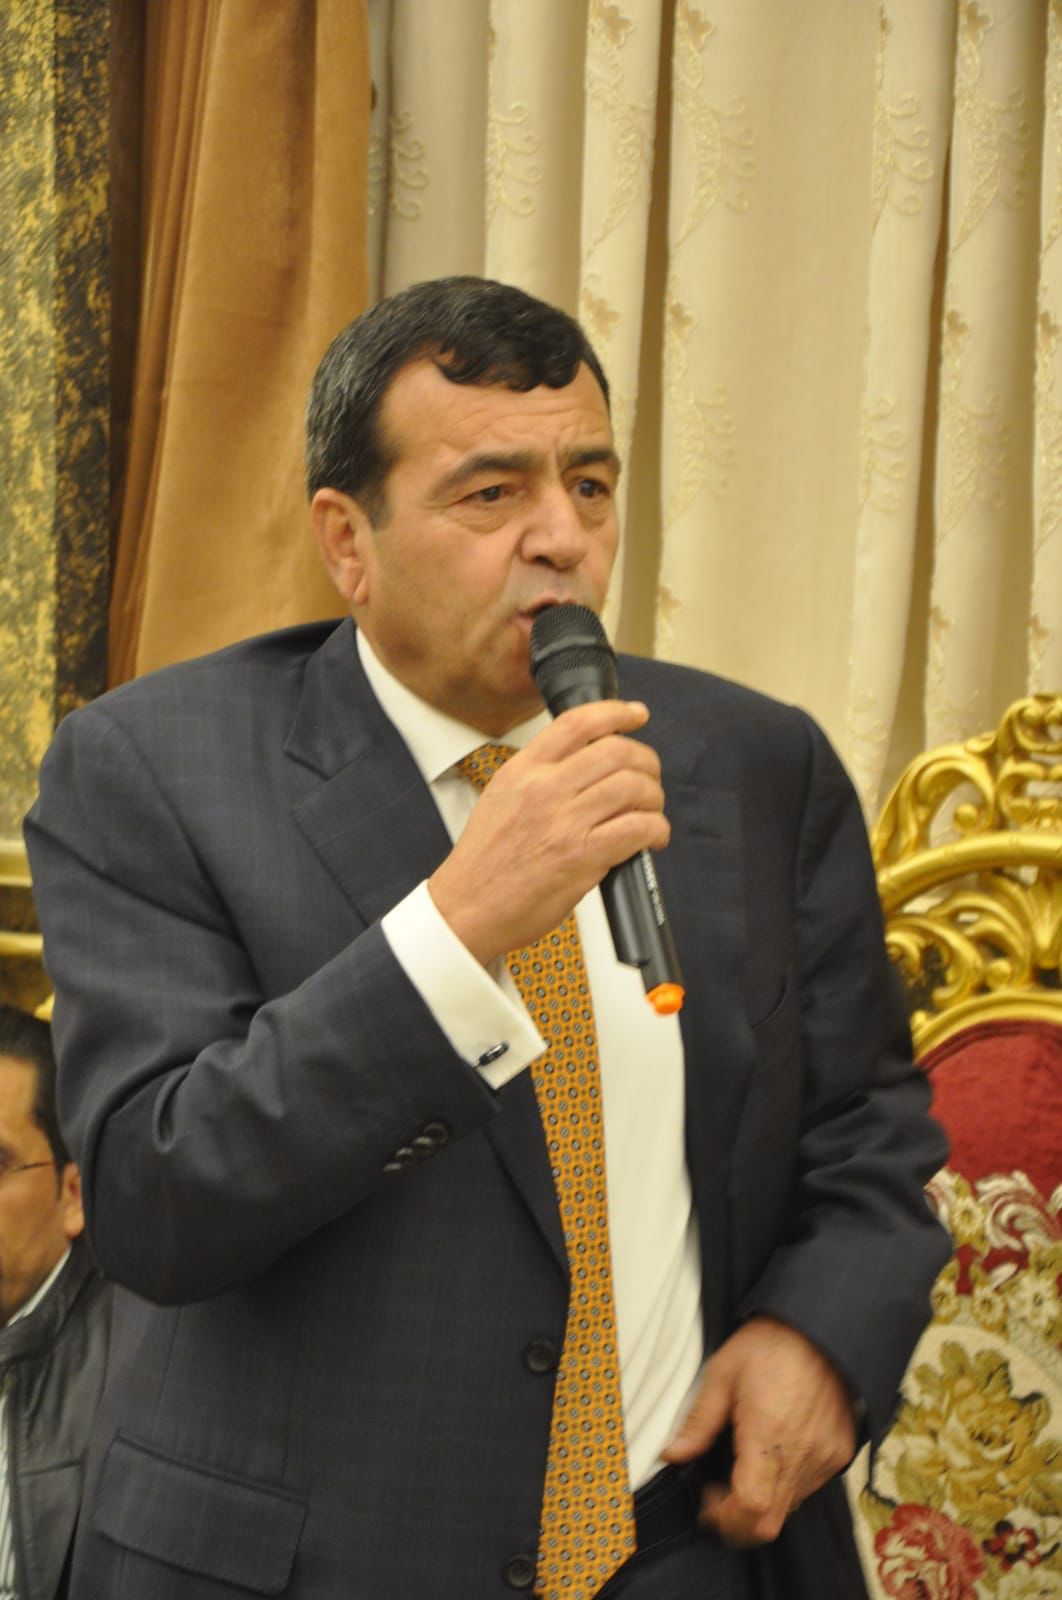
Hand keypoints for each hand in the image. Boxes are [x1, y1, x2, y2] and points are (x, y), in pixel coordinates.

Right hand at [428, 699, 668, 964]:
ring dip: (653, 798)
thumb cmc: (484, 862)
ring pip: (633, 786)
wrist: (466, 907)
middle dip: (646, 762)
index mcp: (522, 770)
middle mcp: (543, 788)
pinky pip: (637, 827)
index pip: (577, 723)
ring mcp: (563, 821)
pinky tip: (652, 838)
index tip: (636, 715)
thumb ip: (538, 777)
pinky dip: (655, 829)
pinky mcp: (581, 856)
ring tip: (650, 812)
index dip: (616, 712)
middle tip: (649, 778)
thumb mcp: (500, 798)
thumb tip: (587, 767)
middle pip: (616, 751)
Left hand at [662, 1316, 856, 1545]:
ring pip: (789, 1507)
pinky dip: (785, 1485)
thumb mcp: (723, 1373)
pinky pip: (809, 1487)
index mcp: (768, 1433)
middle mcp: (802, 1453)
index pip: (751, 1507)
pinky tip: (771, 1458)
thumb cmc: (769, 1345)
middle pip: (769, 1522)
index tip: (707, 1502)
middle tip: (718, 1498)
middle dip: (737, 1522)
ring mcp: (825, 1457)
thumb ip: (699, 1421)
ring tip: (743, 1468)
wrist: (821, 1328)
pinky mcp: (840, 1453)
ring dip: (761, 1502)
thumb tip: (672, 1454)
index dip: (724, 1517)